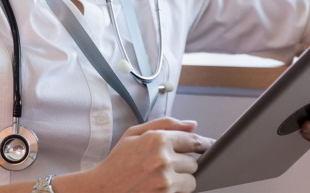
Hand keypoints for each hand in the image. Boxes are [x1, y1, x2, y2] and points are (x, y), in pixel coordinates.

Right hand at [81, 117, 213, 192]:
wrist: (102, 189)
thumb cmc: (117, 162)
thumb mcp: (135, 134)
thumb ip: (166, 124)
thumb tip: (193, 124)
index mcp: (157, 139)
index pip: (193, 140)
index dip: (202, 143)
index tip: (207, 146)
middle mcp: (163, 159)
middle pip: (193, 162)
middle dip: (183, 163)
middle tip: (166, 166)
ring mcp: (165, 180)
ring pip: (191, 179)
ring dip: (182, 179)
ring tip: (161, 177)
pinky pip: (184, 192)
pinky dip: (176, 190)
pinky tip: (159, 187)